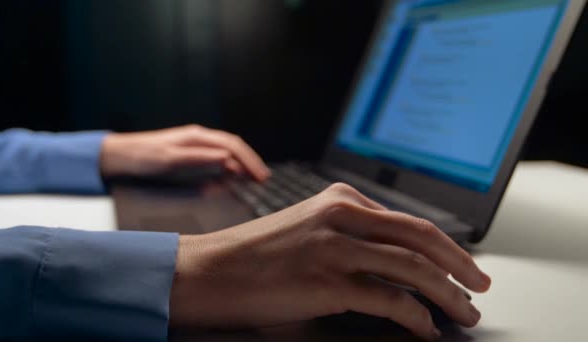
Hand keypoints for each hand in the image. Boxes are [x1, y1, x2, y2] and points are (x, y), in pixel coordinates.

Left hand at [100, 125, 269, 180]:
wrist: (121, 156)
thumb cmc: (143, 157)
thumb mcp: (171, 160)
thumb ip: (199, 159)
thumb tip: (226, 158)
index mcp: (198, 137)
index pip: (232, 146)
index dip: (249, 160)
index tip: (260, 176)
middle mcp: (199, 139)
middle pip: (234, 147)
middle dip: (250, 162)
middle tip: (263, 179)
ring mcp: (195, 146)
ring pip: (227, 153)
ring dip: (242, 165)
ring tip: (254, 179)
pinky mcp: (190, 156)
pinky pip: (216, 160)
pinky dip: (229, 169)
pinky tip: (233, 178)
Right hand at [169, 183, 490, 339]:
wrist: (208, 270)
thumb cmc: (253, 254)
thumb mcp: (306, 228)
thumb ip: (348, 234)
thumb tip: (394, 260)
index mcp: (339, 200)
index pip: (407, 220)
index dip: (443, 245)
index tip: (460, 264)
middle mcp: (341, 216)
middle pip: (421, 236)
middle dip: (460, 263)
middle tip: (481, 284)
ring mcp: (335, 247)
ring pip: (413, 266)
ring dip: (448, 293)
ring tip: (465, 312)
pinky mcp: (327, 281)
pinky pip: (390, 298)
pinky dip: (416, 315)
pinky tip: (425, 328)